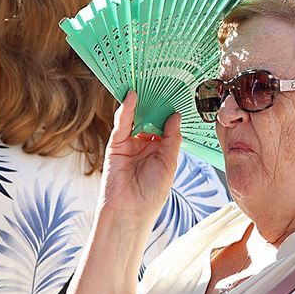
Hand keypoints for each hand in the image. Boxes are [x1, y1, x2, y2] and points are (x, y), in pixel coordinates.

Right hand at [98, 91, 181, 227]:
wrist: (130, 212)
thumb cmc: (152, 193)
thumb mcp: (169, 163)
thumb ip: (171, 138)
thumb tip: (175, 116)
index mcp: (161, 150)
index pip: (166, 125)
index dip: (170, 110)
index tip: (178, 92)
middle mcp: (145, 145)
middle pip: (150, 118)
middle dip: (156, 102)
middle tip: (163, 81)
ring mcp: (130, 144)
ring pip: (136, 118)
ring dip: (141, 102)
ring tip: (148, 83)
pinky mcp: (116, 145)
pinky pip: (122, 124)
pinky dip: (126, 110)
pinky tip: (132, 97)